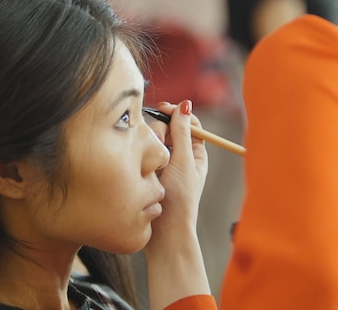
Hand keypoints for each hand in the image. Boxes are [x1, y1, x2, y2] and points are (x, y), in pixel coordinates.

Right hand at [146, 100, 207, 247]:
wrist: (163, 232)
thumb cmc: (180, 199)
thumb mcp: (184, 161)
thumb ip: (183, 132)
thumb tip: (185, 104)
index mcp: (196, 153)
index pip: (188, 122)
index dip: (177, 113)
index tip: (164, 109)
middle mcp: (179, 156)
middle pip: (167, 128)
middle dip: (161, 132)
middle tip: (160, 148)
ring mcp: (162, 164)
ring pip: (152, 139)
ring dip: (151, 146)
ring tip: (152, 165)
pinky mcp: (146, 171)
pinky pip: (142, 153)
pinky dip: (142, 155)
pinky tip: (142, 169)